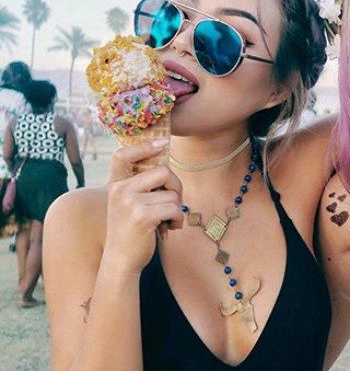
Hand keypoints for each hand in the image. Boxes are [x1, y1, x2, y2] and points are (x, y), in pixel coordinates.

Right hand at [103, 141, 183, 275]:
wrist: (120, 262)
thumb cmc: (131, 230)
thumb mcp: (128, 202)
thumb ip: (140, 184)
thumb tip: (164, 161)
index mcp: (115, 184)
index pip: (122, 155)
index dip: (144, 145)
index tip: (163, 143)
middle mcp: (120, 190)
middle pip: (163, 171)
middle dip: (176, 186)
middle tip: (174, 202)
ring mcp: (129, 203)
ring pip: (172, 193)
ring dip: (177, 208)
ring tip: (167, 221)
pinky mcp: (141, 217)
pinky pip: (173, 208)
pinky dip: (177, 219)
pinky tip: (170, 228)